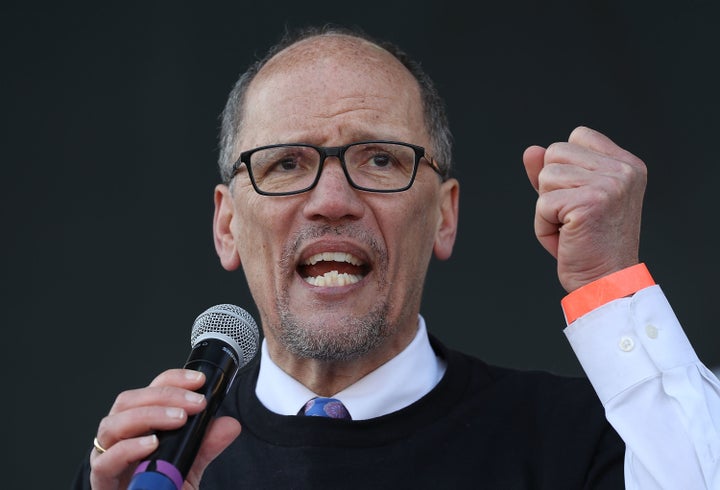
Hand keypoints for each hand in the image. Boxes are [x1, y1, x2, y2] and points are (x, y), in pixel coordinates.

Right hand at [89, 369, 240, 489]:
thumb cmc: (164, 487)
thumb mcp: (191, 463)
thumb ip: (207, 444)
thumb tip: (230, 424)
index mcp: (138, 424)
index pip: (150, 390)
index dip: (173, 380)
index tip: (199, 381)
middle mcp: (119, 436)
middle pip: (129, 401)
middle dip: (165, 395)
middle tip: (196, 403)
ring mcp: (106, 456)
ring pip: (113, 424)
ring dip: (149, 415)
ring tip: (179, 419)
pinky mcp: (102, 481)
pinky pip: (105, 460)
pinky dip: (129, 448)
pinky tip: (152, 444)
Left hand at [523, 126, 646, 291]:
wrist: (606, 283)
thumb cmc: (589, 246)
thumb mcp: (571, 200)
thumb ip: (554, 172)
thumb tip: (531, 150)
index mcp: (627, 164)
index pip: (578, 136)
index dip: (565, 167)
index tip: (581, 199)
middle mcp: (623, 170)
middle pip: (555, 153)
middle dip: (552, 188)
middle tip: (574, 217)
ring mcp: (610, 184)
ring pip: (546, 175)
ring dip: (546, 207)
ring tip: (570, 228)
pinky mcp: (590, 202)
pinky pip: (543, 203)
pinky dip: (544, 225)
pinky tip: (566, 238)